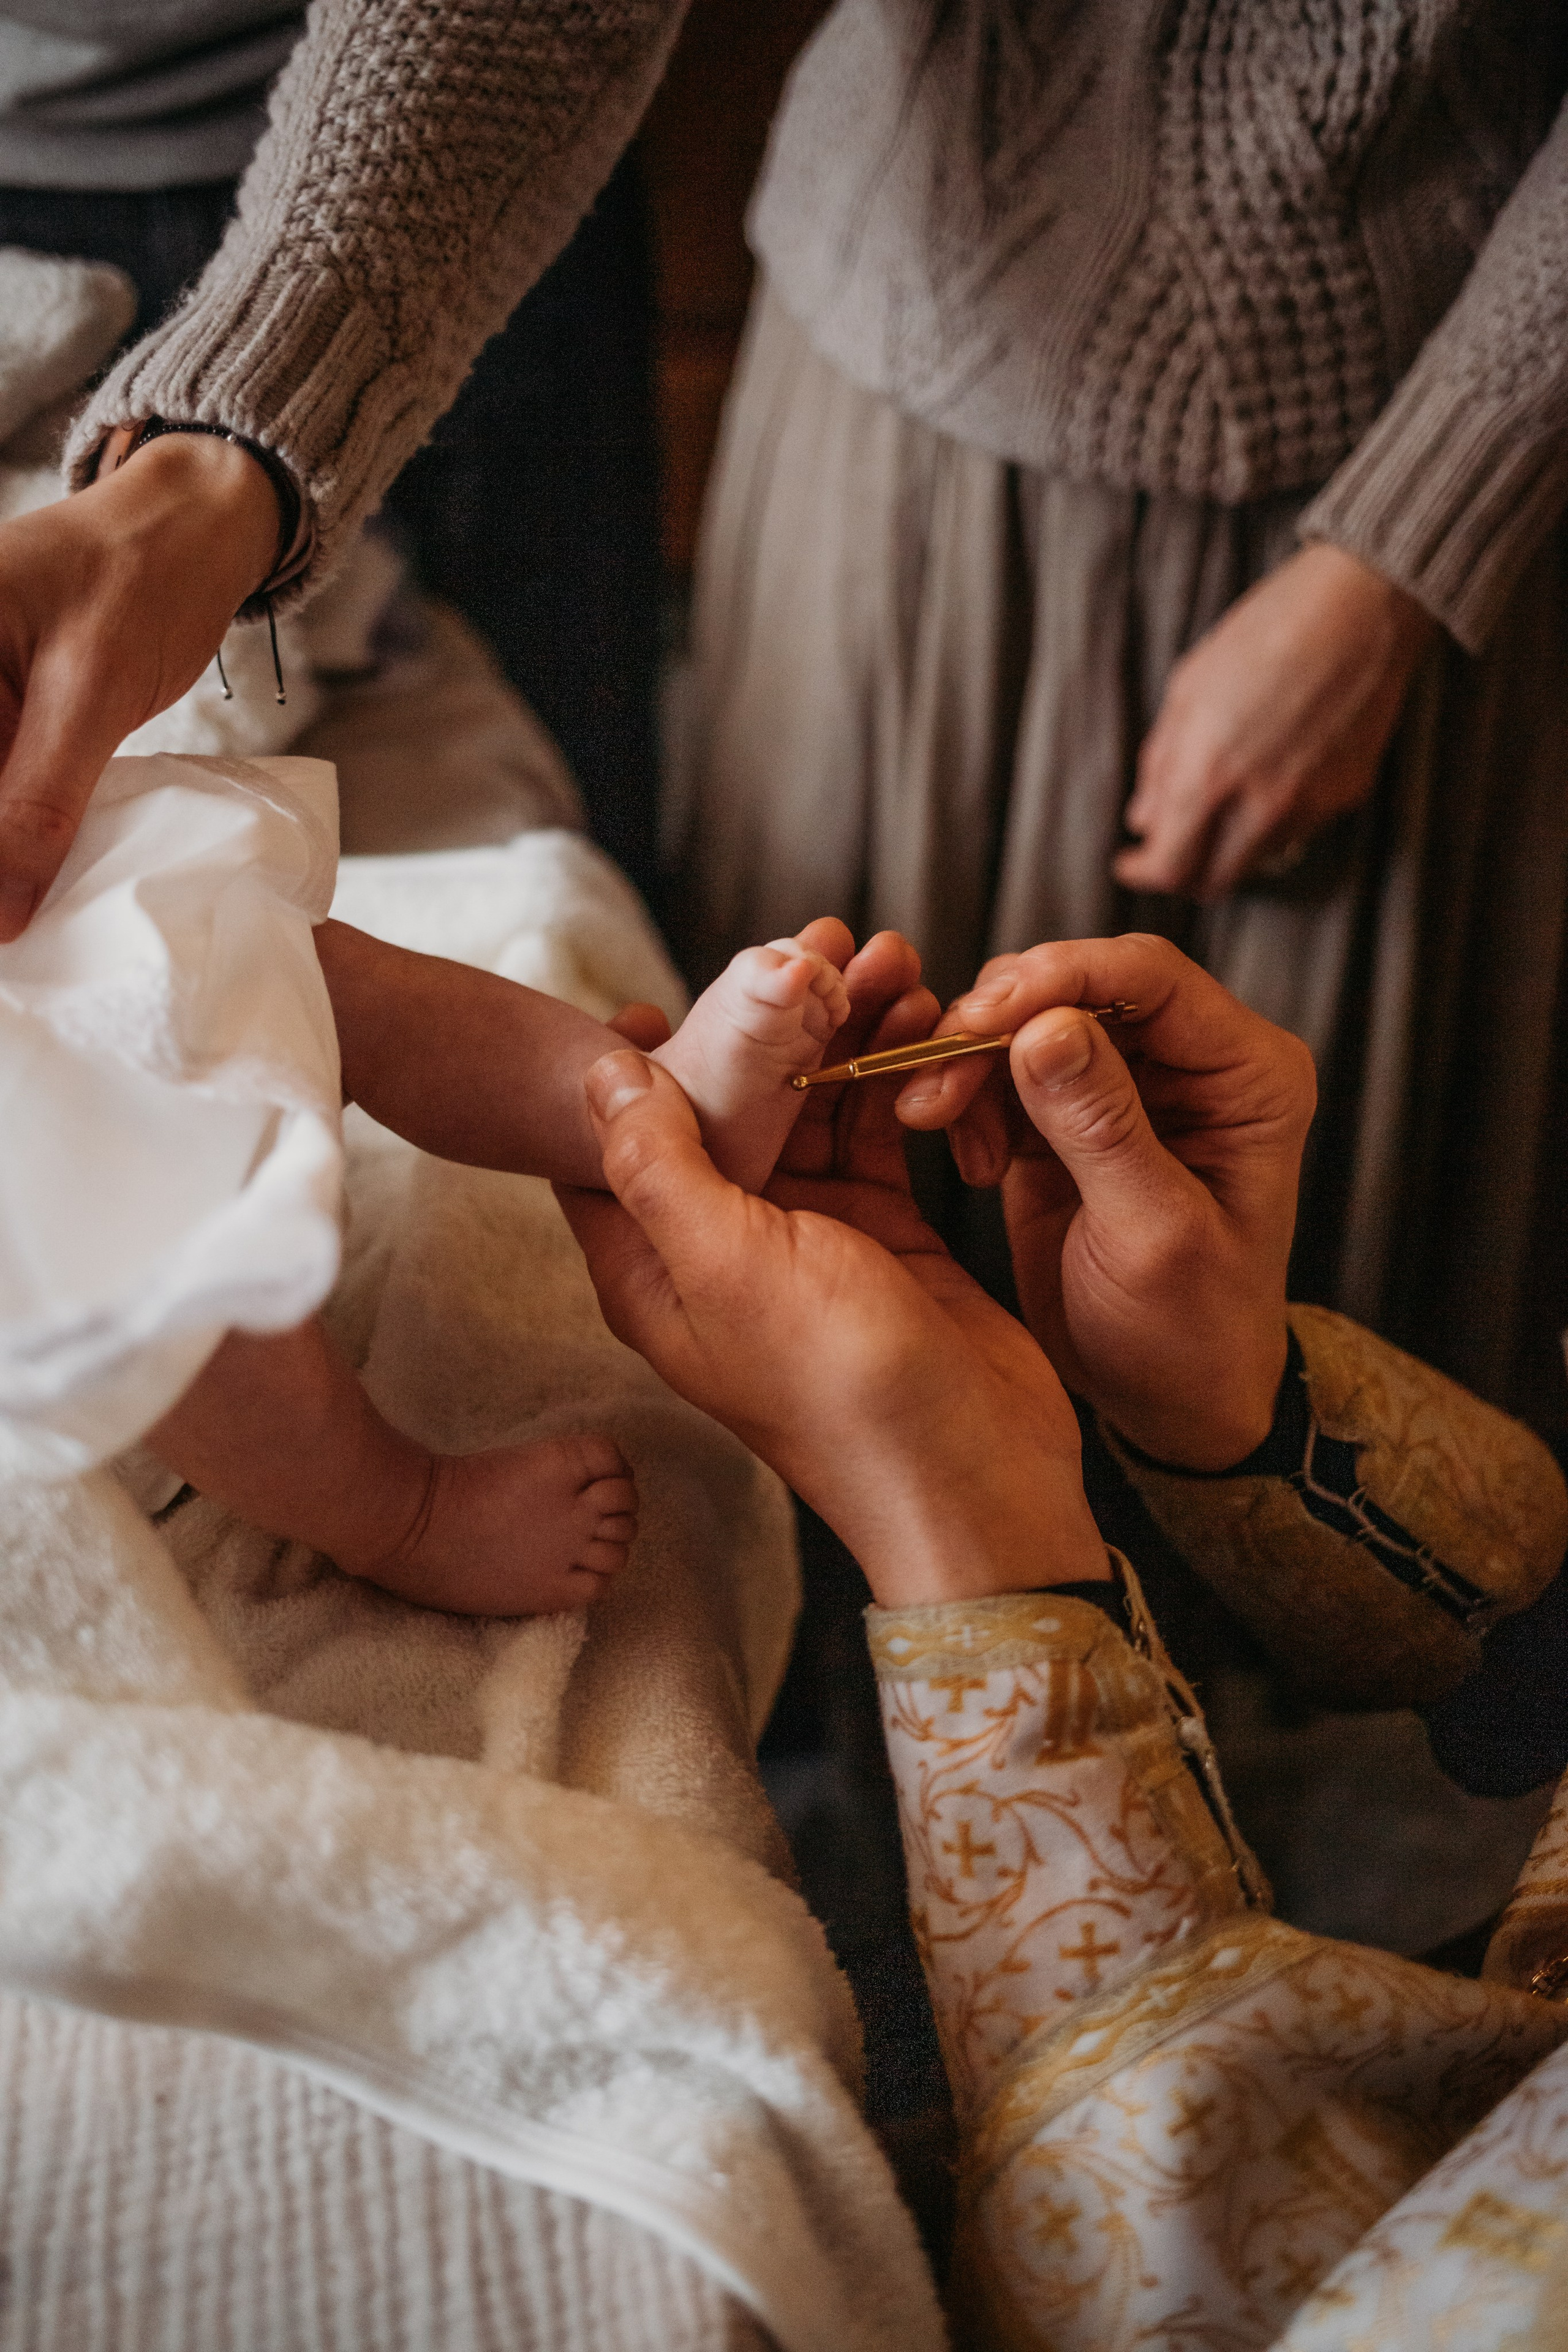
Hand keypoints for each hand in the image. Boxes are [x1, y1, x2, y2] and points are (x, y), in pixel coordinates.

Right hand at [0, 433, 279, 938]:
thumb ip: (37, 804)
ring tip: (28, 935)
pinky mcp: (3, 727)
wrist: (187, 536)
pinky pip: (3, 803)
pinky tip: (35, 898)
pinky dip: (19, 850)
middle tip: (21, 941)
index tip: (6, 933)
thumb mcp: (88, 693)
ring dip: (7, 872)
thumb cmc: (138, 580)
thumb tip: (0, 919)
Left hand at [557, 927, 1107, 1607]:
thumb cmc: (841, 1385)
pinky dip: (893, 1075)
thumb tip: (595, 1069)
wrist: (974, 1477)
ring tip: (884, 960)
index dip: (627, 1063)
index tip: (666, 989)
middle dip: (761, 1023)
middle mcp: (722, 1247)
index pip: (611, 1144)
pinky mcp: (882, 1234)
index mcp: (655, 1266)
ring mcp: (806, 1238)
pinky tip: (922, 1017)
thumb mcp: (728, 1264)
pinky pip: (873, 1131)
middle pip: (721, 1107)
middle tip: (811, 943)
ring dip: (840, 1035)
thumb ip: (657, 1163)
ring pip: (806, 1109)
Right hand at [894, 936, 1315, 1468]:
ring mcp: (1128, 1082)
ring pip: (1027, 1019)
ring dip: (968, 1060)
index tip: (978, 1018)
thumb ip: (1103, 1128)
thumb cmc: (1189, 1333)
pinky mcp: (1069, 1113)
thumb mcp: (1153, 1236)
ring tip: (932, 1120)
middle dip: (995, 1022)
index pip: (1149, 977)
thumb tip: (1047, 1027)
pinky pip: (1002, 1068)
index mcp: (1247, 1073)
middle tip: (933, 1078)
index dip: (1058, 979)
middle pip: (1078, 985)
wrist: (1170, 1401)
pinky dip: (967, 1098)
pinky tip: (968, 1159)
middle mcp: (1193, 1061)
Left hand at [1115, 543, 1437, 900]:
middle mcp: (1259, 804)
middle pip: (1212, 882)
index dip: (1143, 872)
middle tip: (1170, 848)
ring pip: (1255, 862)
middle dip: (1183, 872)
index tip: (1130, 861)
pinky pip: (1296, 832)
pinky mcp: (1346, 796)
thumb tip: (1143, 820)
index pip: (1168, 867)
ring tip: (1221, 805)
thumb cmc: (1265, 631)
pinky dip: (1271, 823)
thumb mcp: (1189, 687)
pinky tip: (1268, 778)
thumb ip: (1161, 763)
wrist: (1362, 605)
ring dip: (1228, 847)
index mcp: (1208, 775)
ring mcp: (1308, 806)